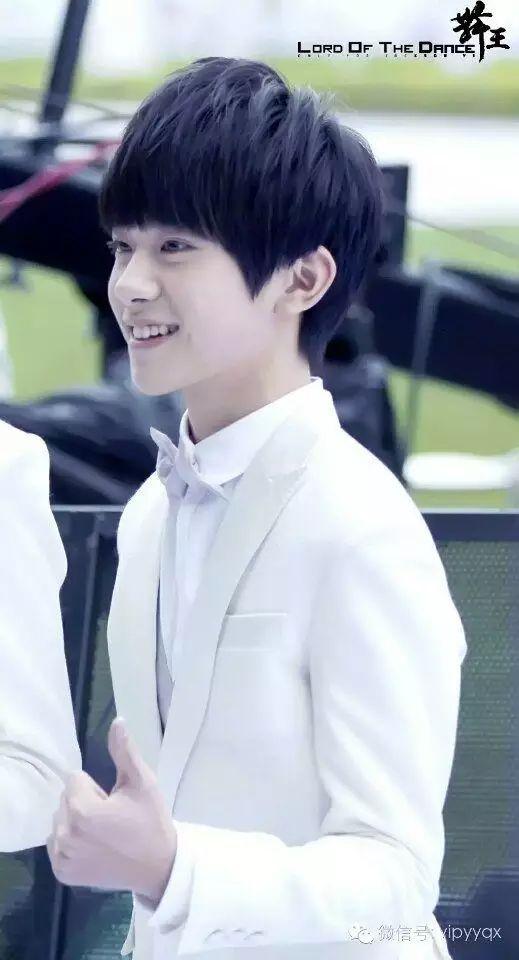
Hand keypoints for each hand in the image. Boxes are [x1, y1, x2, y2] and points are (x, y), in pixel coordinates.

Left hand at [46, 717, 176, 902]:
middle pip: (64, 799)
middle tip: (111, 818)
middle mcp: (65, 834)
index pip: (74, 779)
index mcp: (81, 810)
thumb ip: (124, 751)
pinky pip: (57, 844)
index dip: (96, 787)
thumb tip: (117, 722)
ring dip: (76, 821)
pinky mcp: (63, 873)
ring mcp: (62, 856)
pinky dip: (71, 842)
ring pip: (59, 821)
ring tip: (104, 833)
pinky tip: (94, 847)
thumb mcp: (142, 783)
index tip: (114, 802)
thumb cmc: (151, 821)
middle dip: (84, 802)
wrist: (158, 866)